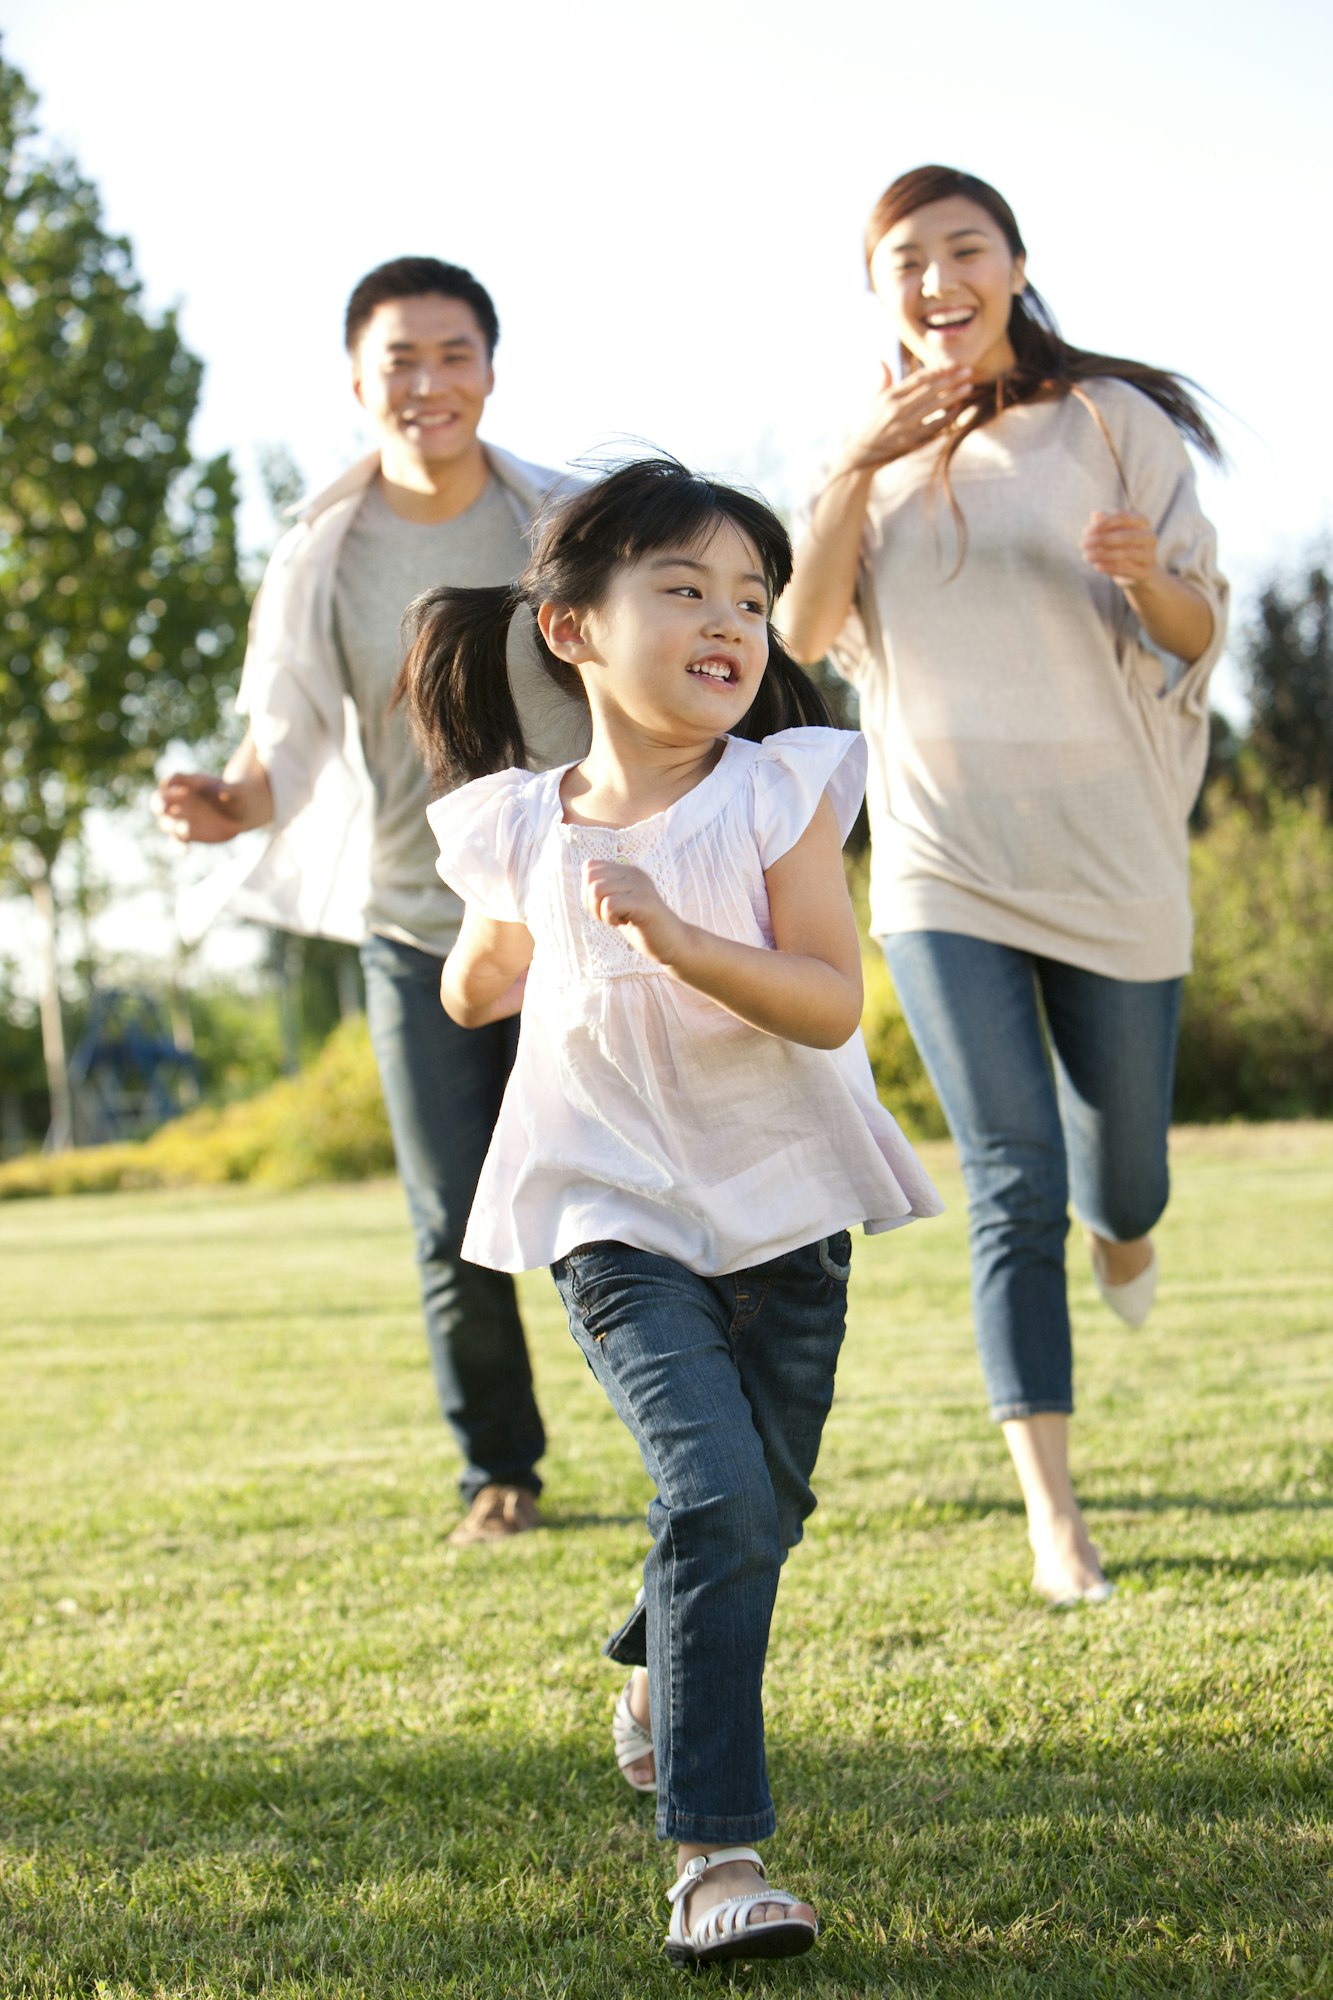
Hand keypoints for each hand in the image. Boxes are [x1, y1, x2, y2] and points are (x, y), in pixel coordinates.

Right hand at [155, 770, 249, 844]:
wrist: (240, 813)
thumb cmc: (234, 796)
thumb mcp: (234, 790)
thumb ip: (228, 790)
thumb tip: (222, 793)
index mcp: (189, 785)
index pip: (173, 780)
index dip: (171, 783)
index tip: (178, 790)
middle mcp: (181, 801)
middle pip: (159, 799)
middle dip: (159, 803)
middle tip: (164, 808)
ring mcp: (182, 817)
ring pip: (165, 821)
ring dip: (168, 824)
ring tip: (179, 828)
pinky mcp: (188, 834)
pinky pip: (178, 840)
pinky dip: (179, 846)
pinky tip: (185, 852)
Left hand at [581, 859, 686, 964]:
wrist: (673, 944)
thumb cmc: (643, 927)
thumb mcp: (620, 905)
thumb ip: (605, 891)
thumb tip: (585, 879)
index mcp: (628, 871)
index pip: (589, 867)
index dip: (587, 891)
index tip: (605, 907)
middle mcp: (634, 873)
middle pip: (590, 876)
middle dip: (591, 902)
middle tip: (609, 915)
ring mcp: (640, 886)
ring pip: (597, 889)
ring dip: (600, 911)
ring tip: (617, 919)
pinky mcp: (644, 903)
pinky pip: (609, 904)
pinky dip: (609, 918)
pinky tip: (624, 923)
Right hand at [837, 361, 974, 472]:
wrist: (860, 454)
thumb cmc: (869, 424)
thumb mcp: (873, 400)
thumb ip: (883, 380)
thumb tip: (882, 360)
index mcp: (889, 396)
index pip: (919, 378)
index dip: (938, 369)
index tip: (953, 364)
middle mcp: (897, 409)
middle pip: (930, 389)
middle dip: (951, 379)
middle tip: (968, 371)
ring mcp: (905, 426)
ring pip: (935, 406)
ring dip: (954, 396)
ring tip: (968, 387)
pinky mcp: (911, 441)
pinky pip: (934, 426)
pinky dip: (947, 417)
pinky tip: (958, 409)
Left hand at [1082, 510, 1159, 588]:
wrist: (1138, 572)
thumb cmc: (1122, 547)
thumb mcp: (1112, 533)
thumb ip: (1105, 523)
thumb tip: (1095, 514)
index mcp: (1142, 521)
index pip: (1123, 517)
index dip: (1103, 523)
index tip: (1085, 531)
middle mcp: (1149, 537)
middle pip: (1124, 536)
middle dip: (1101, 540)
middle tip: (1082, 544)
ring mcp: (1150, 555)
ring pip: (1126, 554)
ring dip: (1102, 555)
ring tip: (1086, 556)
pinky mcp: (1146, 572)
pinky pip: (1127, 569)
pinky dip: (1110, 568)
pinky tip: (1096, 566)